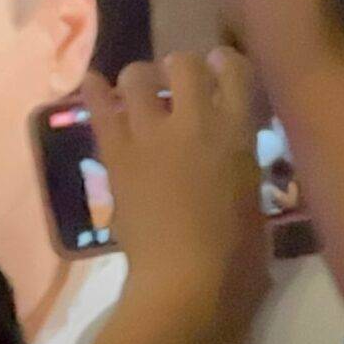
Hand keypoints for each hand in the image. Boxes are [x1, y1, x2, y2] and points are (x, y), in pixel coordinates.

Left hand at [82, 50, 267, 343]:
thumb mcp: (252, 190)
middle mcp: (194, 119)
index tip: (220, 66)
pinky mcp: (116, 152)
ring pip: (137, 76)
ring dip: (140, 79)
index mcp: (237, 131)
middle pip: (184, 63)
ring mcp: (150, 133)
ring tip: (140, 91)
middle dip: (182, 67)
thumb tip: (225, 142)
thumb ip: (237, 154)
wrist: (186, 280)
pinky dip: (94, 91)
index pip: (235, 70)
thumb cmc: (236, 252)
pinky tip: (91, 80)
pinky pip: (99, 108)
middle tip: (179, 83)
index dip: (226, 63)